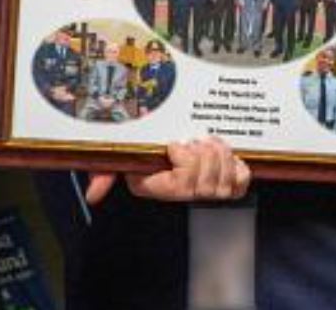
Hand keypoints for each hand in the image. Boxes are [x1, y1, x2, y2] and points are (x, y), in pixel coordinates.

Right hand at [84, 136, 250, 205]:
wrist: (161, 144)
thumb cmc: (141, 154)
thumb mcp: (118, 161)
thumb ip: (104, 175)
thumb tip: (94, 194)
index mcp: (160, 188)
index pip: (184, 183)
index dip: (186, 160)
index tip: (174, 144)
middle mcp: (184, 194)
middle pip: (208, 181)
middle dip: (204, 154)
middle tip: (194, 141)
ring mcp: (208, 191)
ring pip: (225, 179)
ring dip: (220, 154)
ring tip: (207, 142)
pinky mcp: (228, 184)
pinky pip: (241, 181)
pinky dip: (237, 165)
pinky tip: (226, 155)